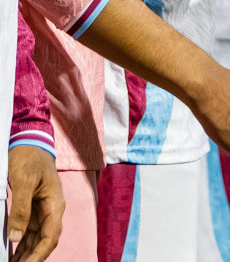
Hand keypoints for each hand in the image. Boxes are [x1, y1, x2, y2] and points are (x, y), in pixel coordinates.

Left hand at [6, 145, 62, 261]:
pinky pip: (27, 232)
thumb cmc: (30, 158)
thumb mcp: (23, 182)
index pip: (50, 237)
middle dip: (31, 258)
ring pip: (34, 239)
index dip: (39, 255)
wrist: (30, 142)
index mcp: (55, 204)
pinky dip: (20, 245)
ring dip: (25, 254)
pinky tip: (12, 253)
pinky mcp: (32, 209)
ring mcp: (41, 211)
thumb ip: (21, 209)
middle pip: (43, 242)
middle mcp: (51, 211)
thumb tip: (15, 236)